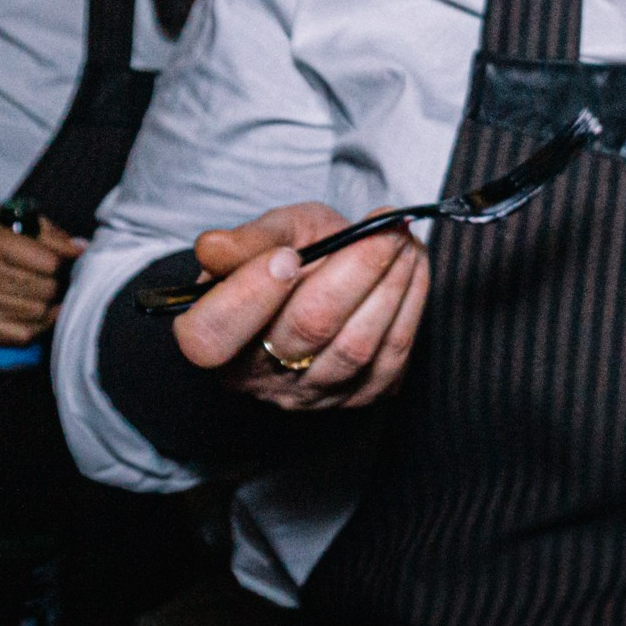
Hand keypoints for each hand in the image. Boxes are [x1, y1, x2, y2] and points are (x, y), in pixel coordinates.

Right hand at [0, 211, 82, 345]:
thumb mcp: (6, 218)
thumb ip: (47, 232)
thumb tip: (80, 248)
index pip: (47, 262)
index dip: (66, 263)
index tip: (69, 261)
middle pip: (44, 289)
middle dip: (61, 284)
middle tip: (64, 279)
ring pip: (35, 312)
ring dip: (52, 305)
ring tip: (53, 294)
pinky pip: (18, 334)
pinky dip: (38, 326)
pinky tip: (41, 313)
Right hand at [169, 203, 428, 409]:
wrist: (323, 284)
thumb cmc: (288, 256)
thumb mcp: (269, 234)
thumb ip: (247, 240)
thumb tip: (212, 248)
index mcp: (212, 336)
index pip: (212, 336)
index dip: (250, 297)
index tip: (287, 256)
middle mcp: (256, 376)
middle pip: (305, 332)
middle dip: (354, 272)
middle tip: (384, 230)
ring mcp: (308, 393)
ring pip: (355, 347)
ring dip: (391, 286)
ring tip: (404, 241)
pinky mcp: (355, 396)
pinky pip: (390, 356)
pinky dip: (410, 304)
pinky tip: (413, 268)